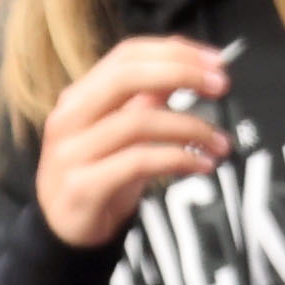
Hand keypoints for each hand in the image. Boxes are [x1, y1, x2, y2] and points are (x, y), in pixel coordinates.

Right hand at [34, 36, 232, 248]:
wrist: (63, 232)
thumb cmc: (98, 176)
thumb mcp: (119, 134)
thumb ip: (145, 102)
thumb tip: (188, 71)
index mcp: (79, 96)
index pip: (125, 55)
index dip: (173, 51)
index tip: (215, 61)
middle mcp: (70, 117)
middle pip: (126, 76)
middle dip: (180, 74)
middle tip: (221, 86)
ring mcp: (73, 151)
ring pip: (138, 121)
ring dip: (190, 127)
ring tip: (220, 143)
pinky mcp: (83, 185)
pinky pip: (138, 162)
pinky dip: (177, 159)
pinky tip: (202, 166)